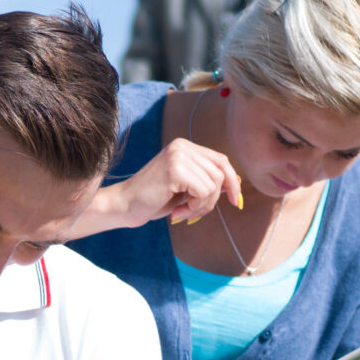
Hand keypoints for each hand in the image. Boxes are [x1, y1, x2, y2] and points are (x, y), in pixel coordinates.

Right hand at [74, 136, 242, 235]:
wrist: (123, 206)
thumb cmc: (152, 200)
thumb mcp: (184, 187)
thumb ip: (205, 180)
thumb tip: (234, 184)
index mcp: (184, 146)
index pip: (221, 160)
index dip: (232, 181)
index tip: (235, 201)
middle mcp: (182, 146)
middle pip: (220, 172)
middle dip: (213, 199)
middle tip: (195, 212)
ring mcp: (178, 156)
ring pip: (213, 184)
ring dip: (201, 206)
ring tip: (182, 212)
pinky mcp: (175, 169)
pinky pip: (203, 192)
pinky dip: (194, 207)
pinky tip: (177, 212)